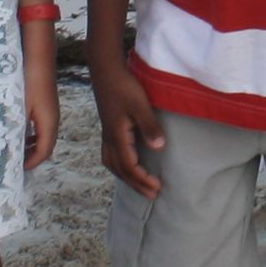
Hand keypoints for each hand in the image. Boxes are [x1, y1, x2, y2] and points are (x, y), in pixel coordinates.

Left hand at [20, 23, 59, 166]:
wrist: (38, 56)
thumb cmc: (28, 81)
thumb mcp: (18, 107)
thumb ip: (14, 128)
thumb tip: (7, 148)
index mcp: (49, 123)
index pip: (44, 152)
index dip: (30, 163)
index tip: (14, 171)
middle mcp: (52, 119)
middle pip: (45, 147)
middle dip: (30, 157)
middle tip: (12, 165)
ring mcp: (50, 112)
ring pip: (42, 136)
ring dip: (29, 146)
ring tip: (12, 152)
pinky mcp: (44, 104)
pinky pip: (39, 127)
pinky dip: (29, 135)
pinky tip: (16, 132)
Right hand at [92, 58, 164, 192]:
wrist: (106, 71)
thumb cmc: (124, 86)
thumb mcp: (140, 105)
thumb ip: (149, 126)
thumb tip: (159, 147)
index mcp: (117, 136)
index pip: (129, 165)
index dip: (142, 179)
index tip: (157, 187)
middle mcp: (109, 139)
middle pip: (120, 169)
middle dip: (136, 184)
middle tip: (152, 195)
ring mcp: (106, 134)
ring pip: (113, 164)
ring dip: (126, 178)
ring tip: (140, 186)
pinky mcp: (108, 128)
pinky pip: (111, 156)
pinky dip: (119, 167)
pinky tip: (127, 166)